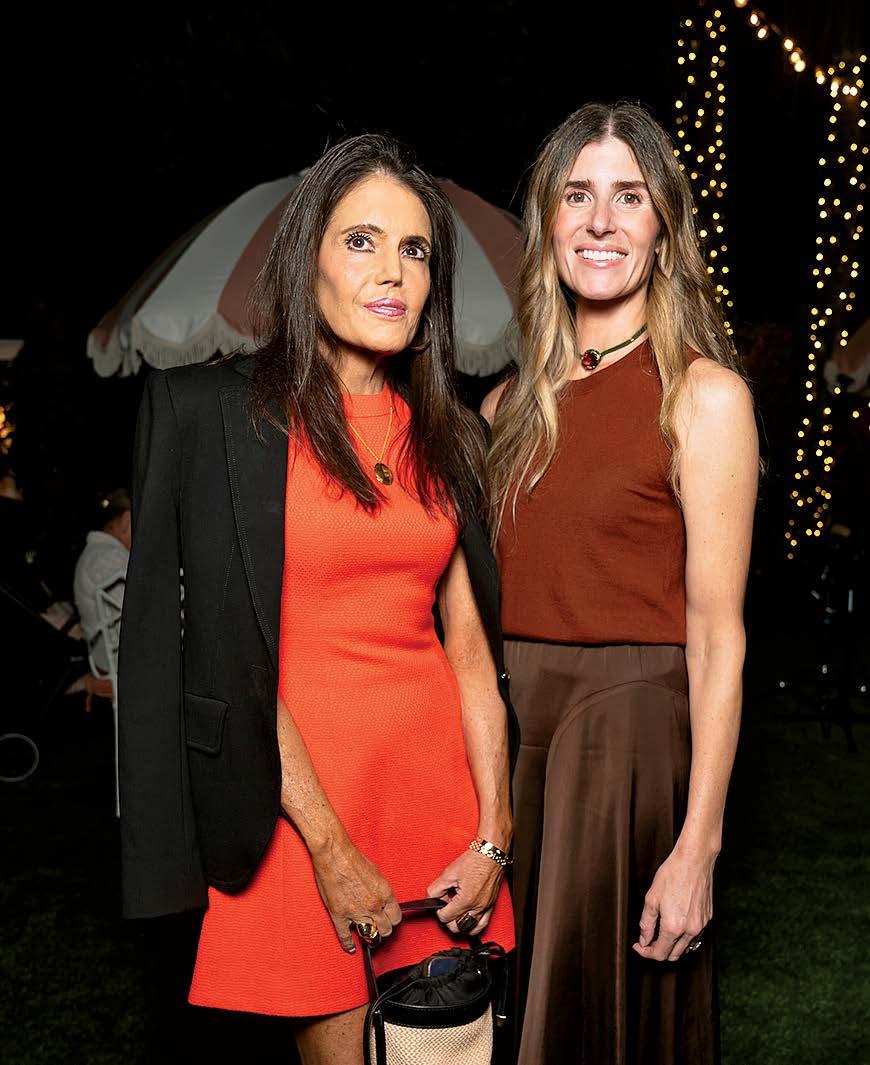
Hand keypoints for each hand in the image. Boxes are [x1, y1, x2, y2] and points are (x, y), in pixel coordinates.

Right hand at [311, 838, 400, 953]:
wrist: (334, 853)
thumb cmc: (353, 858)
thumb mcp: (376, 873)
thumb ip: (381, 890)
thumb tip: (382, 901)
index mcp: (384, 893)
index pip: (396, 917)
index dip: (392, 920)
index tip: (388, 920)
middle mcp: (373, 905)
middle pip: (385, 929)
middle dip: (383, 929)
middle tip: (379, 928)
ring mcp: (356, 912)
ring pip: (370, 936)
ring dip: (370, 937)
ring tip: (368, 937)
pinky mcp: (340, 915)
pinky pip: (346, 936)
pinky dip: (348, 944)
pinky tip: (351, 947)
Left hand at [427, 848, 504, 935]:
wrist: (490, 853)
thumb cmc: (474, 860)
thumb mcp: (449, 873)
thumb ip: (436, 888)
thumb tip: (431, 898)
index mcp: (466, 900)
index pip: (446, 918)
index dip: (439, 910)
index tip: (439, 903)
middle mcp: (477, 907)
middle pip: (457, 928)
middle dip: (448, 918)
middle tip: (446, 905)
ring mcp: (486, 908)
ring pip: (470, 930)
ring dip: (460, 924)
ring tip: (456, 912)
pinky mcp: (491, 905)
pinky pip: (482, 924)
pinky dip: (473, 925)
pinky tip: (467, 917)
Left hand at [632, 847, 714, 961]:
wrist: (694, 860)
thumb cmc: (672, 874)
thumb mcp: (651, 898)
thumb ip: (646, 923)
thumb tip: (644, 940)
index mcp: (674, 927)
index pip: (660, 954)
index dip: (646, 953)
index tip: (639, 946)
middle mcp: (690, 930)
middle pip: (673, 955)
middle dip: (659, 951)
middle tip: (648, 941)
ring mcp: (701, 925)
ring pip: (686, 948)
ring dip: (672, 946)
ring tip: (660, 934)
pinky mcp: (708, 918)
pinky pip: (695, 936)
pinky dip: (683, 937)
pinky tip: (675, 927)